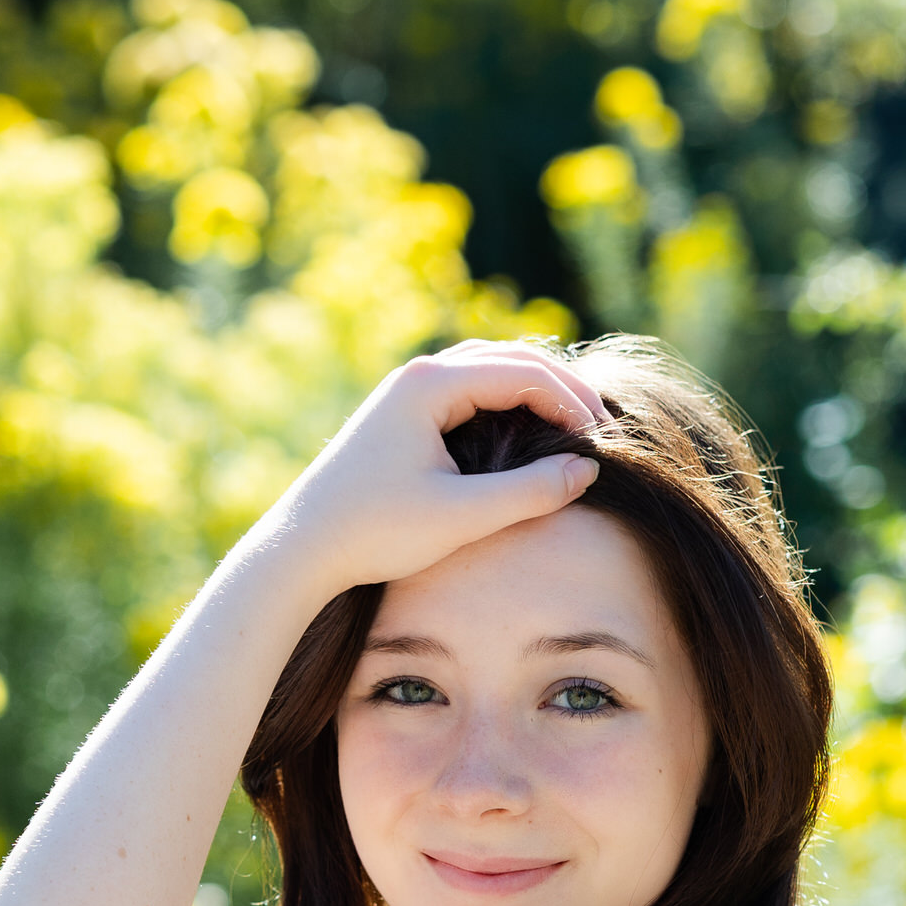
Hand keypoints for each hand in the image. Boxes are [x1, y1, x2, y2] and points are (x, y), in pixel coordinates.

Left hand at [260, 338, 609, 598]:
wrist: (303, 546)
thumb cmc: (375, 532)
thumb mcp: (461, 517)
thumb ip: (528, 492)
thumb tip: (585, 471)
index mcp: (431, 384)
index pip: (523, 374)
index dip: (571, 403)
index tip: (602, 443)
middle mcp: (417, 374)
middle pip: (508, 359)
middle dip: (559, 388)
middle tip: (601, 424)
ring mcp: (406, 392)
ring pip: (487, 370)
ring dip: (533, 390)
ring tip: (572, 422)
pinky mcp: (400, 415)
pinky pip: (466, 392)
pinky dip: (504, 402)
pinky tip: (525, 432)